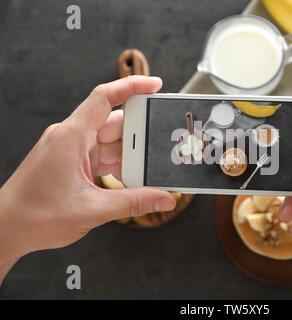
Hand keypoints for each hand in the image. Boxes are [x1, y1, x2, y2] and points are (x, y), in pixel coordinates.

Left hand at [0, 76, 175, 269]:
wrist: (7, 230)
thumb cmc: (35, 216)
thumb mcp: (93, 209)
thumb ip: (134, 202)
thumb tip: (164, 198)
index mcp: (71, 137)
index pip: (104, 98)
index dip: (132, 86)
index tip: (155, 85)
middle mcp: (71, 137)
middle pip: (114, 123)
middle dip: (139, 136)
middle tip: (160, 150)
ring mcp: (72, 149)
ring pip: (111, 142)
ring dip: (129, 156)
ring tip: (146, 173)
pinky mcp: (73, 162)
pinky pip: (103, 156)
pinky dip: (119, 165)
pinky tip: (130, 180)